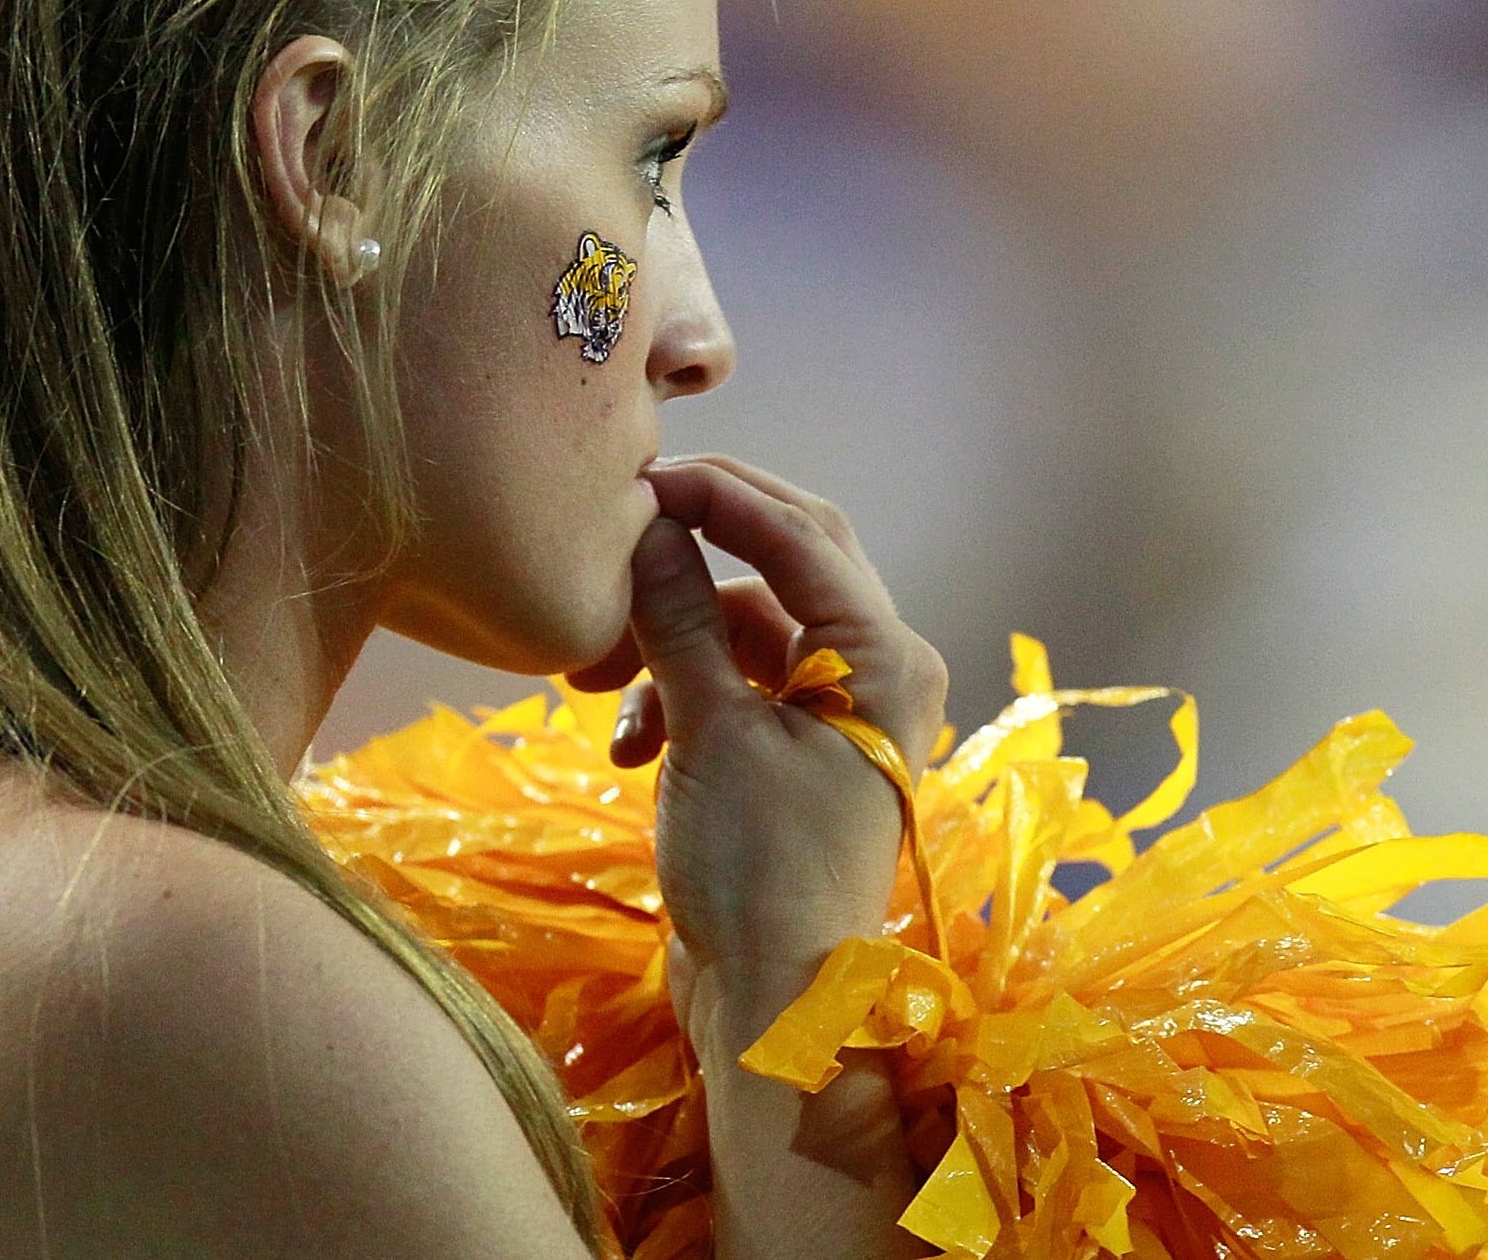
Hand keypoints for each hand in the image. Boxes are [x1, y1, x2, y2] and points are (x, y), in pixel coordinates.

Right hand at [570, 456, 948, 999]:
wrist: (776, 1007)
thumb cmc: (759, 870)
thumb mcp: (709, 732)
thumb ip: (678, 618)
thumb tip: (650, 522)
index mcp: (885, 655)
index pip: (801, 533)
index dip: (718, 496)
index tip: (641, 480)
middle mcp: (880, 670)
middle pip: (785, 563)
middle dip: (695, 557)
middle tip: (624, 537)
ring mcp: (843, 711)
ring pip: (748, 627)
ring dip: (672, 644)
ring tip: (601, 688)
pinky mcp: (800, 750)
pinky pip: (738, 683)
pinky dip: (681, 697)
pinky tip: (630, 748)